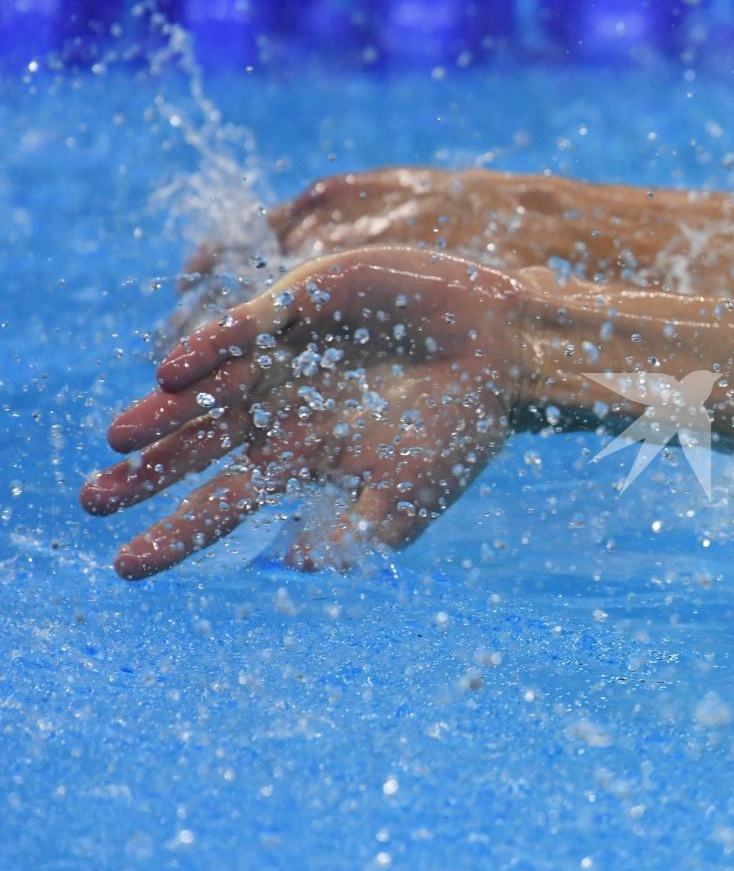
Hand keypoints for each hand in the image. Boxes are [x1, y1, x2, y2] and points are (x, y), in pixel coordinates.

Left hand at [86, 247, 528, 578]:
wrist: (505, 350)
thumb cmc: (467, 426)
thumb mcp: (414, 494)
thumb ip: (360, 535)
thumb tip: (294, 564)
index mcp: (306, 458)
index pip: (226, 502)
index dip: (176, 534)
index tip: (126, 566)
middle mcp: (283, 409)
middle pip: (197, 447)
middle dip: (145, 476)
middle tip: (92, 501)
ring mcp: (287, 356)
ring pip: (205, 391)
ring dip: (161, 416)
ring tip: (117, 443)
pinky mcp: (301, 303)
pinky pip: (243, 328)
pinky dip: (207, 348)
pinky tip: (172, 374)